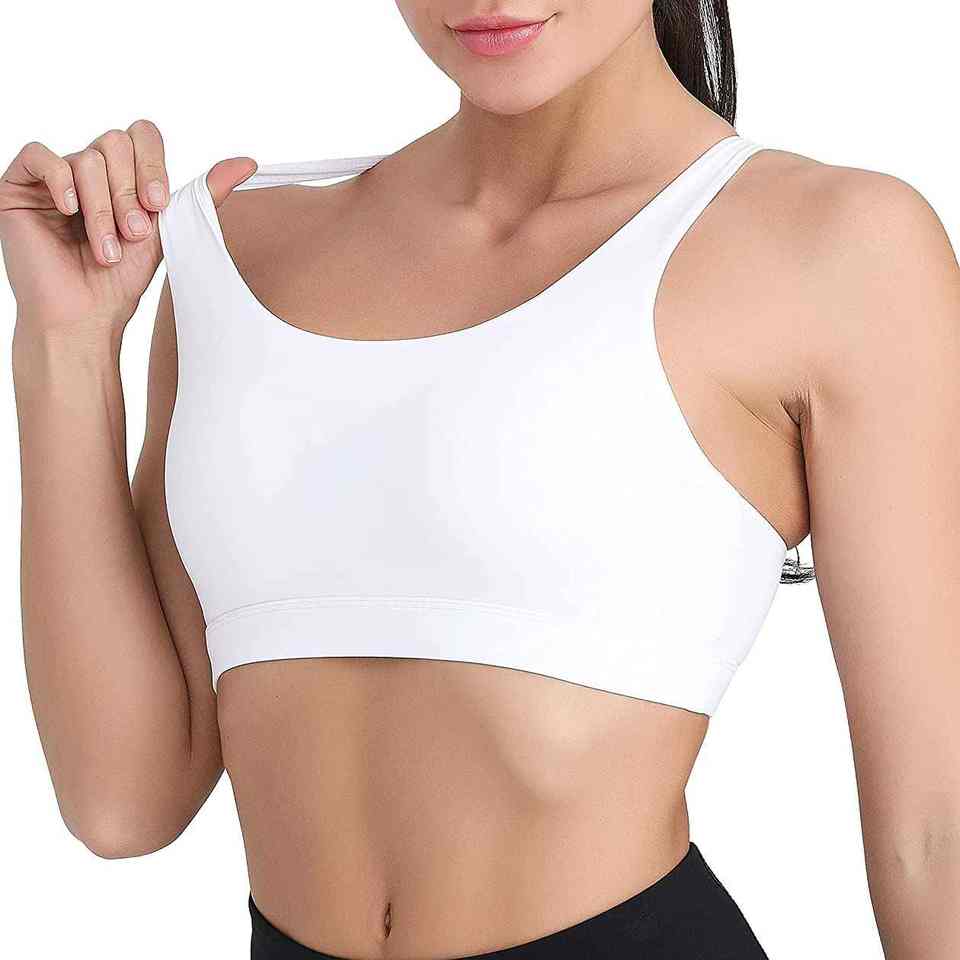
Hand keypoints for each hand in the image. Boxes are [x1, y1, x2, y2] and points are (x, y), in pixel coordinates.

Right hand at [0, 120, 254, 338]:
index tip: (159, 205)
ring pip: (86, 159)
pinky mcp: (19, 187)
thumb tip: (247, 162)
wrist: (85, 318)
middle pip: (115, 143)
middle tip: (133, 234)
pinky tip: (70, 211)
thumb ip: (205, 195)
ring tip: (106, 250)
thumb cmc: (122, 282)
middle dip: (129, 193)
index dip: (152, 165)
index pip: (142, 136)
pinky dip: (61, 180)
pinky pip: (40, 156)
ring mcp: (53, 178)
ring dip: (103, 208)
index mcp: (123, 176)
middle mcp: (89, 170)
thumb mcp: (171, 231)